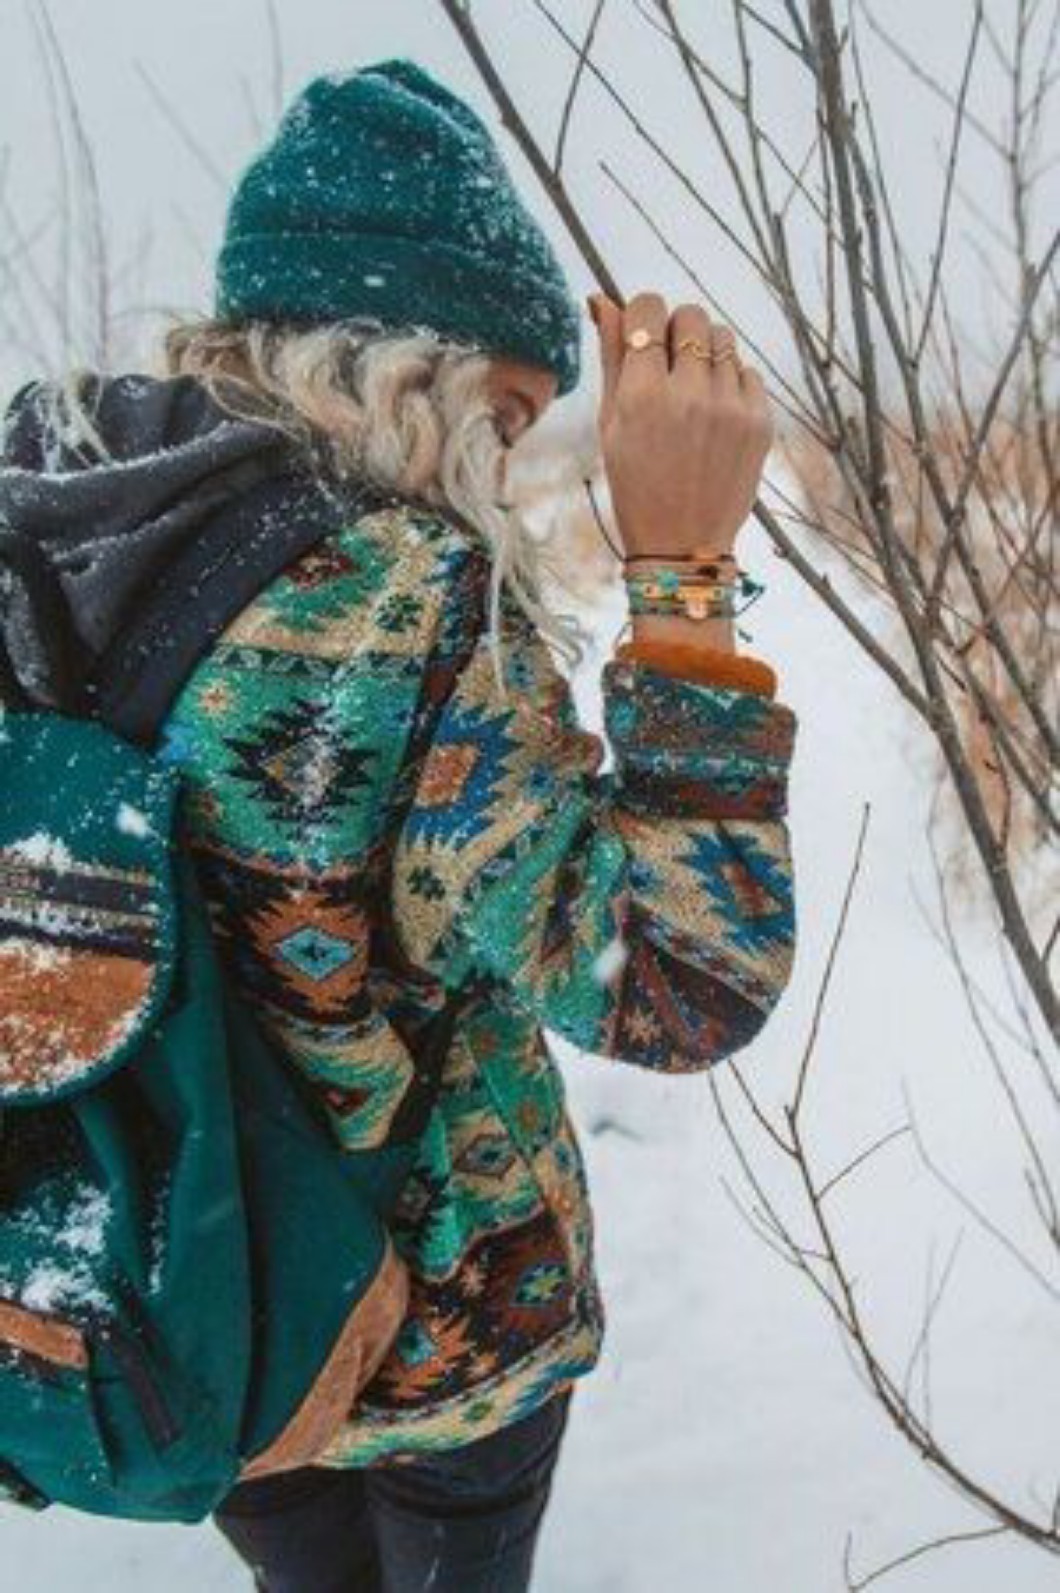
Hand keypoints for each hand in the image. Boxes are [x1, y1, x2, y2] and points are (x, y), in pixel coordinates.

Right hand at [588, 290, 773, 559]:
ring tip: (692, 394)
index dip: (643, 316)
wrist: (682, 545)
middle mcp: (690, 394)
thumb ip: (611, 358)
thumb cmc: (635, 485)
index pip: (649, 308)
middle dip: (677, 332)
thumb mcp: (611, 425)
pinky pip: (746, 372)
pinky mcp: (760, 421)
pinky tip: (714, 418)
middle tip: (668, 368)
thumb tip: (603, 300)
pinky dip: (730, 384)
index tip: (643, 338)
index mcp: (643, 395)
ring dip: (706, 354)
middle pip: (691, 315)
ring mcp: (731, 407)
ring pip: (723, 339)